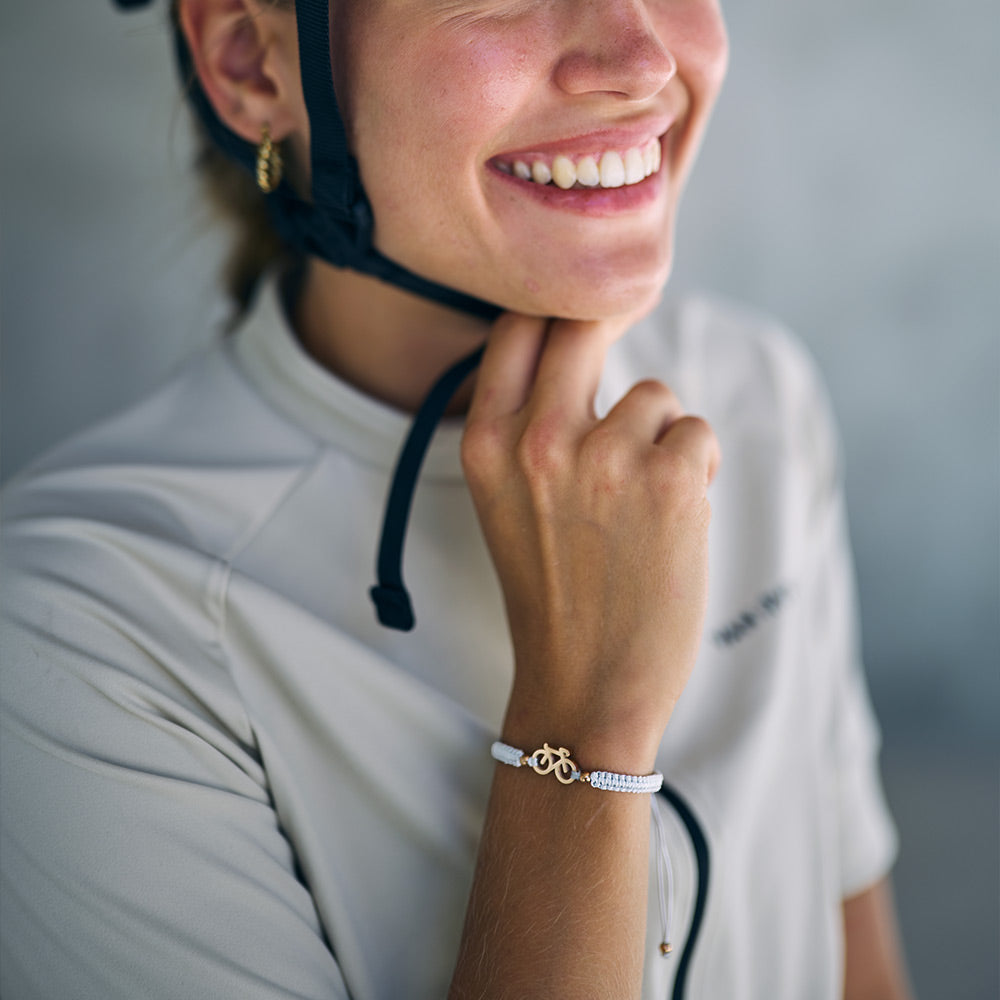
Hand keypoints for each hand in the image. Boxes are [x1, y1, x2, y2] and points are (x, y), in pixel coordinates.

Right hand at [462, 313, 719, 767]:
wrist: (584, 685)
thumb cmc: (550, 591)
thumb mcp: (502, 499)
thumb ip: (524, 423)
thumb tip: (580, 343)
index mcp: (484, 441)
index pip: (518, 326)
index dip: (557, 310)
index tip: (583, 317)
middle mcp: (537, 438)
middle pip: (585, 322)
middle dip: (614, 341)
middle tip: (627, 384)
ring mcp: (604, 457)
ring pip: (655, 397)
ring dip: (660, 439)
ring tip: (643, 501)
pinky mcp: (670, 480)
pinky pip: (697, 433)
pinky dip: (698, 469)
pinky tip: (675, 518)